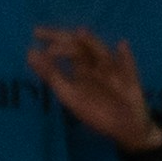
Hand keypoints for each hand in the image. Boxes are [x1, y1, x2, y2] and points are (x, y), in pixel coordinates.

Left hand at [27, 26, 160, 155]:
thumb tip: (30, 53)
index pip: (68, 47)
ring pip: (103, 55)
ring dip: (92, 45)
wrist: (124, 128)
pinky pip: (129, 69)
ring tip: (80, 33)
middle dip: (67, 39)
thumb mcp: (69, 94)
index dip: (53, 38)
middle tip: (49, 31)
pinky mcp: (131, 83)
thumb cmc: (95, 110)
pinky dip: (126, 58)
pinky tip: (121, 45)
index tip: (35, 33)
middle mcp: (98, 66)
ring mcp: (114, 73)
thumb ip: (50, 75)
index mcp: (83, 68)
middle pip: (83, 47)